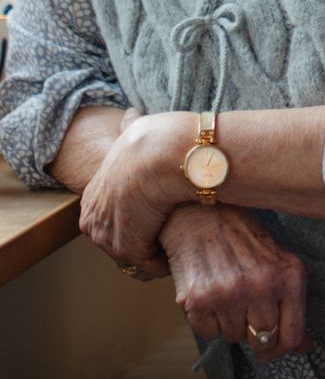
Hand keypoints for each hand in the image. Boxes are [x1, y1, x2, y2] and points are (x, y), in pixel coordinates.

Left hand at [78, 111, 190, 274]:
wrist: (164, 154)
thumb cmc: (157, 141)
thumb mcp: (135, 132)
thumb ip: (129, 128)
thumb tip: (132, 113)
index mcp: (92, 194)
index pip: (109, 217)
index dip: (136, 218)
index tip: (160, 212)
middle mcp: (92, 218)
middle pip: (115, 240)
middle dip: (142, 239)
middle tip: (170, 229)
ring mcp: (106, 236)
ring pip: (132, 254)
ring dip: (154, 250)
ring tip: (177, 237)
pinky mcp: (127, 248)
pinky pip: (147, 264)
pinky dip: (163, 260)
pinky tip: (178, 246)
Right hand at [161, 203, 309, 362]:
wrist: (200, 213)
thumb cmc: (242, 236)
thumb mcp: (278, 260)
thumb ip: (292, 303)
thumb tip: (305, 347)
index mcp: (288, 275)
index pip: (293, 336)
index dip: (283, 348)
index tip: (273, 346)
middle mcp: (261, 286)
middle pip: (263, 340)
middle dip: (254, 330)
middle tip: (246, 306)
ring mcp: (229, 294)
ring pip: (233, 337)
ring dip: (230, 322)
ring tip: (227, 290)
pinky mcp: (198, 300)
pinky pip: (208, 333)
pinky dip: (208, 320)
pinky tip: (209, 292)